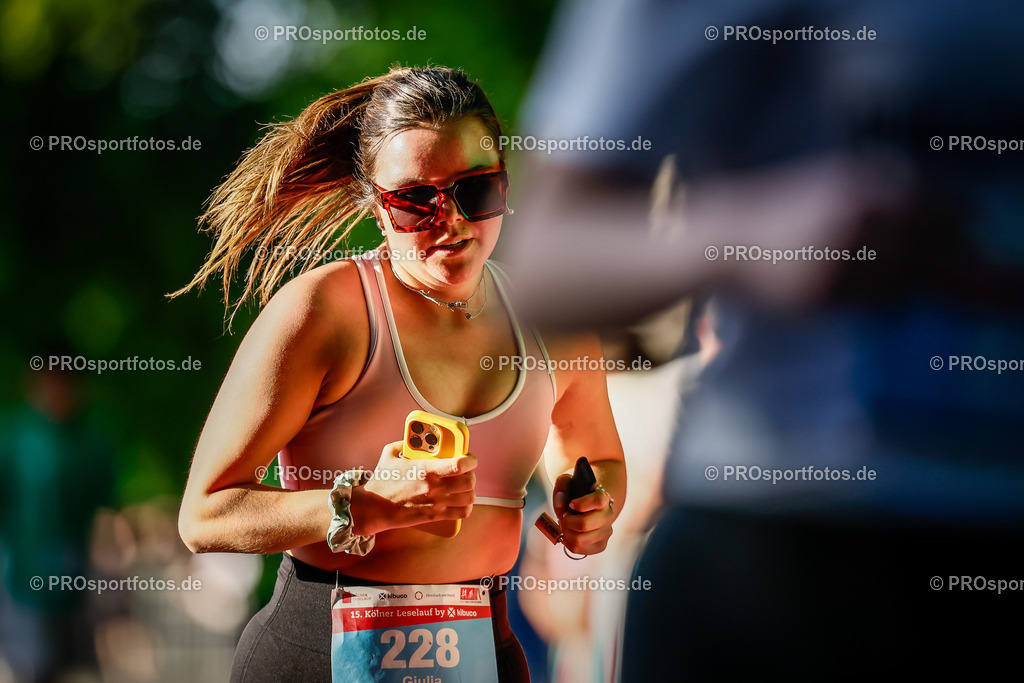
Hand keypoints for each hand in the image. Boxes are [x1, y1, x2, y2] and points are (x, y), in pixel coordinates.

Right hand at [352, 441, 476, 534]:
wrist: (374, 508)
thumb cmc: (381, 481)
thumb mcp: (389, 454)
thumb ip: (403, 443)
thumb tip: (414, 438)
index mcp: (426, 470)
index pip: (459, 465)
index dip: (470, 460)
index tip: (469, 458)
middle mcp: (434, 488)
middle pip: (469, 482)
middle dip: (471, 475)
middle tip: (466, 472)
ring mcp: (436, 503)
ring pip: (469, 498)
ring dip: (470, 491)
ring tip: (464, 486)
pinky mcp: (434, 516)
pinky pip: (462, 513)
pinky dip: (466, 508)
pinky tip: (462, 502)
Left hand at [552, 473, 613, 555]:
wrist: (587, 509)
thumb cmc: (576, 496)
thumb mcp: (568, 483)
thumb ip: (562, 485)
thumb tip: (561, 502)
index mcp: (603, 498)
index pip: (598, 500)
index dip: (581, 504)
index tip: (571, 504)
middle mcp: (608, 515)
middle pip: (584, 524)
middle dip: (567, 522)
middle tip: (564, 517)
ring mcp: (606, 532)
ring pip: (579, 540)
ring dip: (566, 533)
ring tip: (566, 526)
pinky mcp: (601, 545)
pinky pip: (578, 549)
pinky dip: (568, 542)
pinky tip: (569, 534)